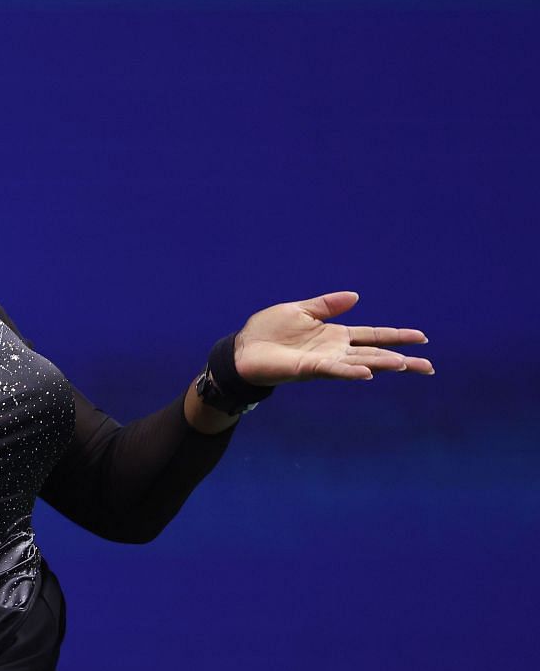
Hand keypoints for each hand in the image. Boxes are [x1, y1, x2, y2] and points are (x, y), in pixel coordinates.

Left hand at [235, 291, 432, 385]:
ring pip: (360, 364)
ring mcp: (323, 362)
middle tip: (429, 367)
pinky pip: (333, 370)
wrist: (241, 349)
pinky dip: (350, 372)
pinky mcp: (307, 369)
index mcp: (335, 335)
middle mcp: (334, 351)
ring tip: (406, 366)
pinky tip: (368, 374)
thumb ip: (327, 305)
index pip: (373, 336)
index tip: (422, 337)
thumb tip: (356, 296)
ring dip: (382, 365)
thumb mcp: (300, 310)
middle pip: (375, 355)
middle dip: (402, 360)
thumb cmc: (267, 331)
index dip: (397, 336)